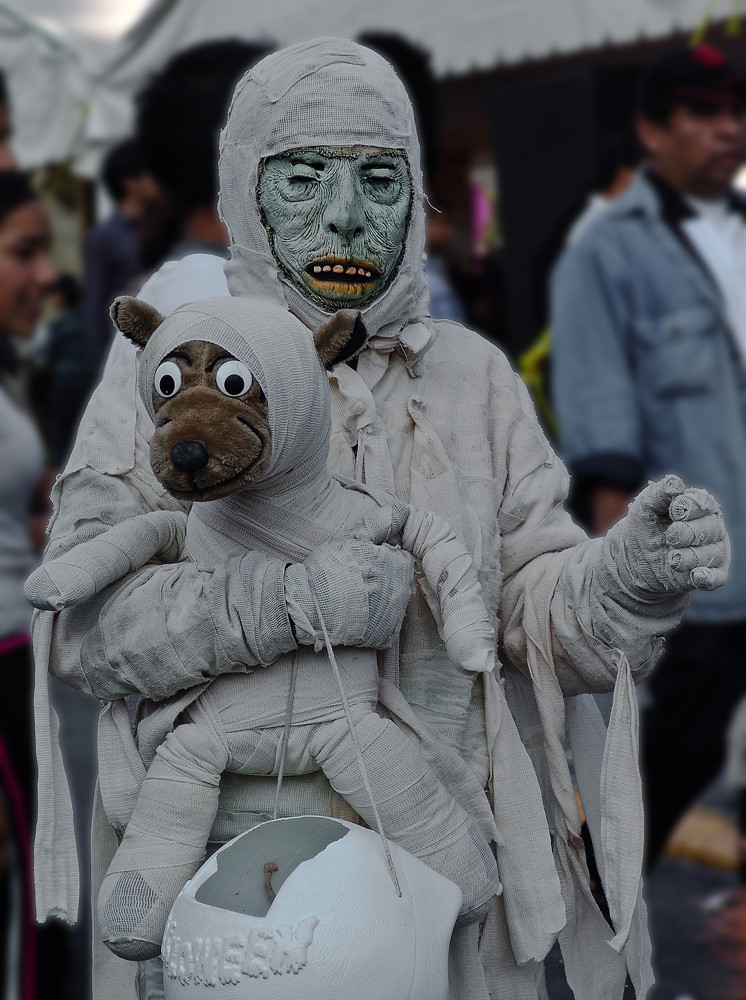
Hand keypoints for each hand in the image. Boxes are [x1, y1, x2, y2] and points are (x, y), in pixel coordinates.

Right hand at [284, 536, 413, 649]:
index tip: (364, 562)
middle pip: (399, 579)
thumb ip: (379, 523)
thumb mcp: (351, 538)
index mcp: (399, 563)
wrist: (310, 607)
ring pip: (394, 601)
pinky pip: (389, 624)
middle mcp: (403, 590)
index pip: (400, 557)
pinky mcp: (387, 634)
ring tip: (355, 596)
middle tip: (356, 580)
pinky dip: (377, 620)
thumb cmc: (328, 568)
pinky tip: (359, 614)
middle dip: (383, 577)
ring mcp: (396, 614)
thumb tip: (402, 510)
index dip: (382, 557)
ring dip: (380, 598)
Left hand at [606, 475, 729, 595]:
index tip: (674, 512)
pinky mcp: (710, 575)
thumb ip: (658, 493)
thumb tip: (674, 483)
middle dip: (687, 533)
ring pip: (711, 554)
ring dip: (688, 557)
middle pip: (709, 529)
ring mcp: (713, 552)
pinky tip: (696, 576)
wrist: (634, 559)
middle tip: (670, 537)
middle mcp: (711, 528)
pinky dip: (707, 577)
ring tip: (671, 559)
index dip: (688, 507)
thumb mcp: (645, 507)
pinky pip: (716, 577)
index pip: (702, 504)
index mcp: (699, 507)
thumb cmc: (645, 526)